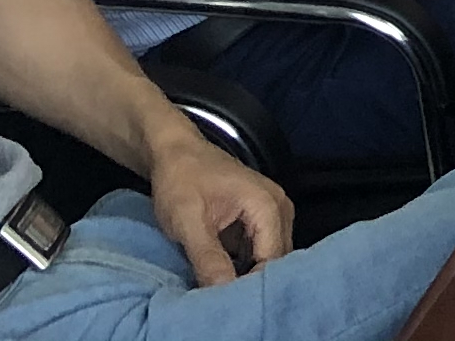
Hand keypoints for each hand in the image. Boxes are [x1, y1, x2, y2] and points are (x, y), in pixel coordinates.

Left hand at [143, 119, 291, 285]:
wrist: (175, 152)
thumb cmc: (181, 179)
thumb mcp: (187, 220)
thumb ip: (208, 256)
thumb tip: (222, 292)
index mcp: (267, 205)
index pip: (272, 260)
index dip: (249, 285)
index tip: (224, 302)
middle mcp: (279, 207)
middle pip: (276, 260)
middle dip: (251, 282)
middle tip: (222, 299)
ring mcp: (273, 211)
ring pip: (270, 257)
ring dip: (248, 274)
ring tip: (222, 287)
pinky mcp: (261, 218)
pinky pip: (261, 250)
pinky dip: (245, 265)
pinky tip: (224, 275)